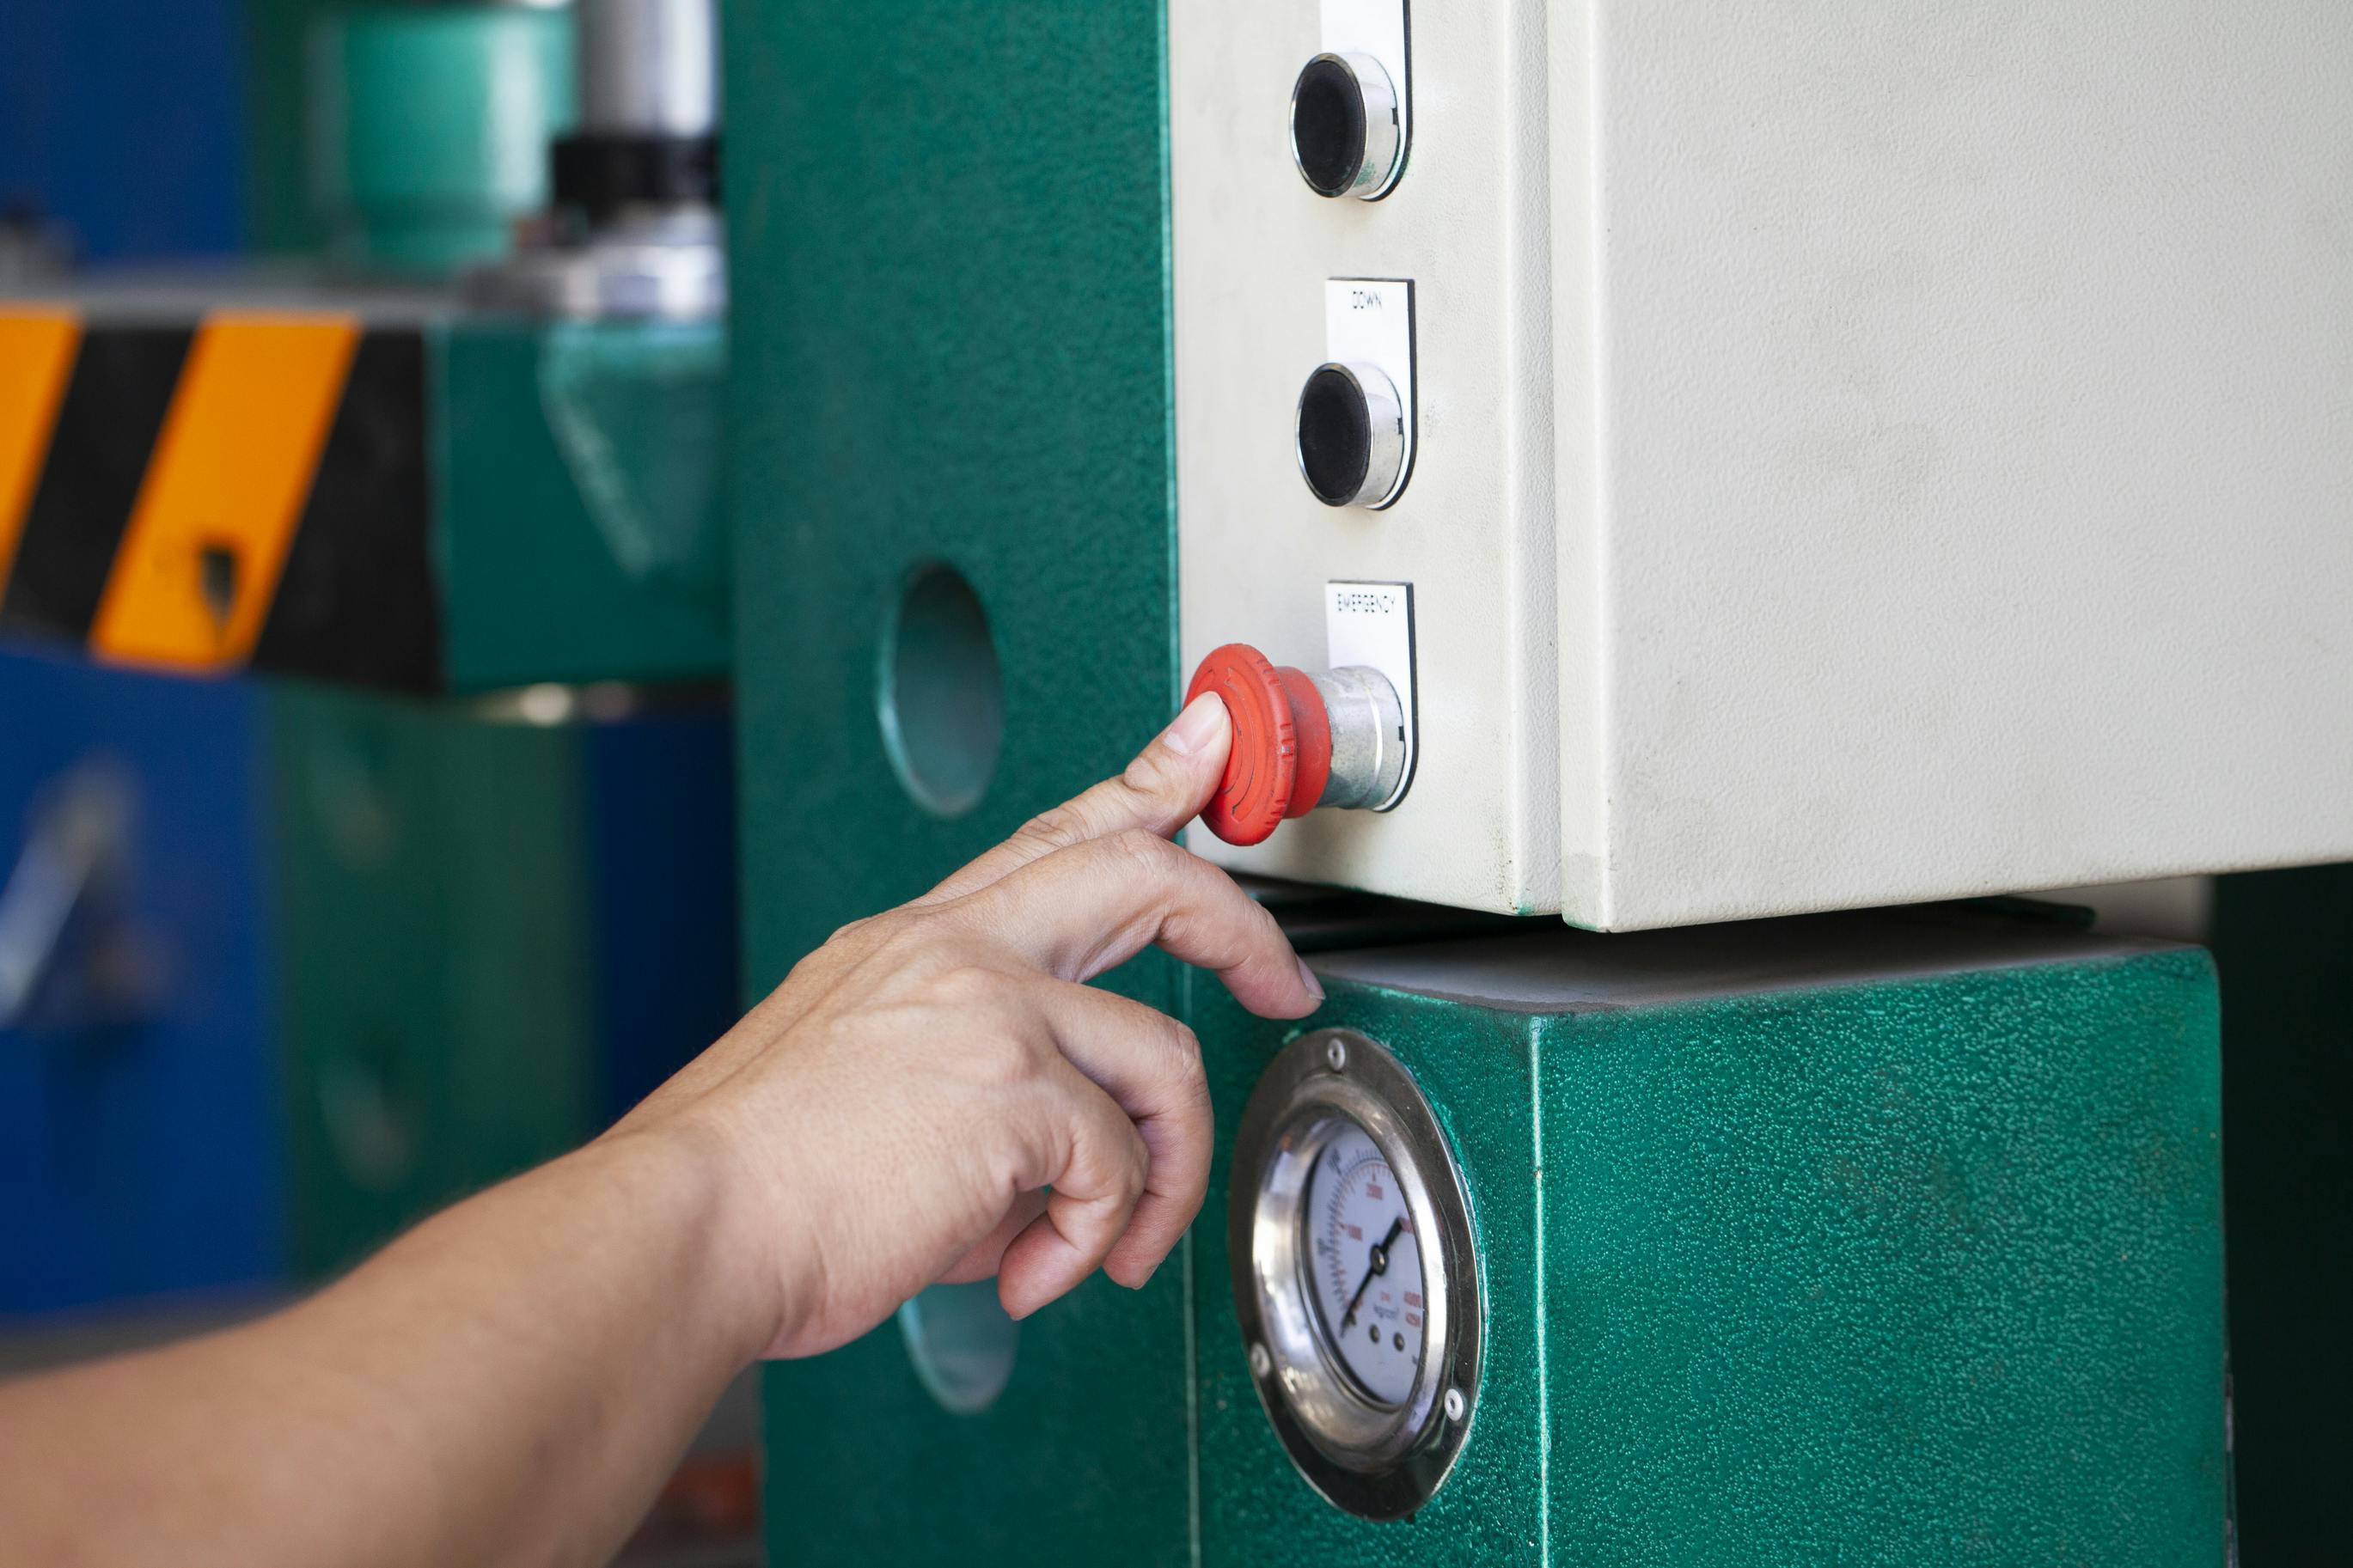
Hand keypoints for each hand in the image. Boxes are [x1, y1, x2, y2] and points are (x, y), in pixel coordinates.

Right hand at [616, 693, 1322, 1360]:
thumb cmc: (761, 1178)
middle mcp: (958, 949)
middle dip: (1243, 926)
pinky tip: (1028, 1276)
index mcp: (919, 941)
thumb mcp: (871, 1080)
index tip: (1205, 741)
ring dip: (1162, 1175)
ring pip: (1163, 1059)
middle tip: (1281, 982)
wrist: (688, 1226)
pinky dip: (1090, 1244)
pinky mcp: (1016, 1091)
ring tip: (1111, 1245)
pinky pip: (1119, 1168)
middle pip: (1144, 874)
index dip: (1145, 782)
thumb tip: (1072, 1150)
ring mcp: (991, 1008)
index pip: (1051, 834)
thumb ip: (985, 1080)